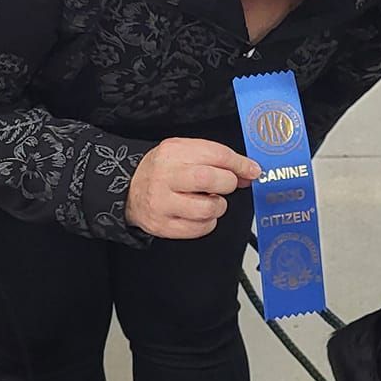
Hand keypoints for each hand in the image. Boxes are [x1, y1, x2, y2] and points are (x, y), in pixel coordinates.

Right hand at [125, 137, 259, 239]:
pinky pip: (198, 229)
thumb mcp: (185, 153)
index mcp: (173, 152)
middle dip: (228, 184)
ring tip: (210, 201)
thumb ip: (216, 159)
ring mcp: (162, 202)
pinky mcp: (163, 225)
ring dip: (218, 206)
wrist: (129, 190)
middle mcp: (166, 176)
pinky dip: (207, 223)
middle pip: (210, 179)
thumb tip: (248, 172)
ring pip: (207, 208)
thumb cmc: (162, 171)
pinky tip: (199, 214)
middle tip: (226, 185)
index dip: (240, 164)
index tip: (252, 170)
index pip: (216, 155)